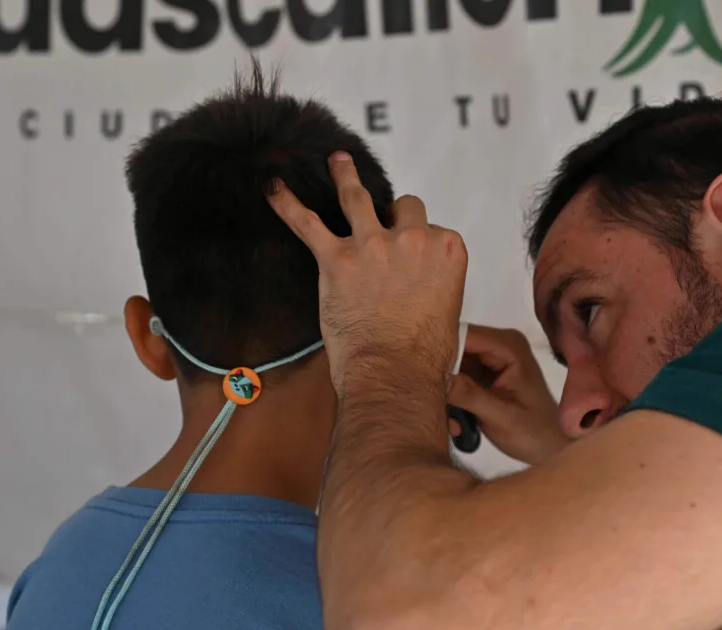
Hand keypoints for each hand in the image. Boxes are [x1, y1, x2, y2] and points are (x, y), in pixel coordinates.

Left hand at [267, 152, 467, 394]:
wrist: (393, 375)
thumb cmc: (423, 358)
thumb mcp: (448, 314)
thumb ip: (435, 287)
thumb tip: (421, 293)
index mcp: (447, 250)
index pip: (431, 228)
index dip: (419, 243)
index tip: (412, 258)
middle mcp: (412, 239)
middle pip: (403, 207)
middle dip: (393, 215)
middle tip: (383, 225)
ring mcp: (372, 245)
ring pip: (357, 197)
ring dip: (345, 176)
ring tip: (337, 161)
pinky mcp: (337, 259)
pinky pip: (307, 224)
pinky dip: (287, 205)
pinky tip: (273, 188)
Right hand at [448, 325, 568, 464]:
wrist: (550, 447)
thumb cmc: (535, 433)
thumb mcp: (501, 416)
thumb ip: (469, 395)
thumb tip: (437, 376)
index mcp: (508, 346)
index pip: (463, 334)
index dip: (440, 350)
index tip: (422, 375)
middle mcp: (498, 344)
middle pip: (453, 348)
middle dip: (441, 376)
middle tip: (437, 406)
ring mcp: (490, 358)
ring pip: (450, 365)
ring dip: (445, 392)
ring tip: (452, 422)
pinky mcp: (482, 373)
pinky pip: (455, 377)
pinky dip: (451, 398)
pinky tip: (457, 423)